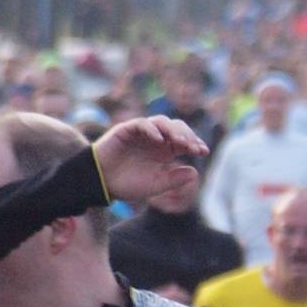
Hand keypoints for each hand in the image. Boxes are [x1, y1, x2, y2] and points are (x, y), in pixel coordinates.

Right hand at [93, 116, 207, 204]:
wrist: (102, 183)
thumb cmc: (128, 184)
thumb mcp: (156, 185)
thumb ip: (174, 179)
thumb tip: (195, 172)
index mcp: (164, 151)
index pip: (184, 141)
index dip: (195, 143)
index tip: (204, 151)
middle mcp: (155, 139)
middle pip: (177, 128)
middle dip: (188, 135)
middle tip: (195, 148)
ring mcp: (141, 133)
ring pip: (162, 122)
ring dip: (173, 131)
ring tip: (181, 143)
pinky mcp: (126, 130)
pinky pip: (142, 124)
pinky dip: (152, 129)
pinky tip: (159, 140)